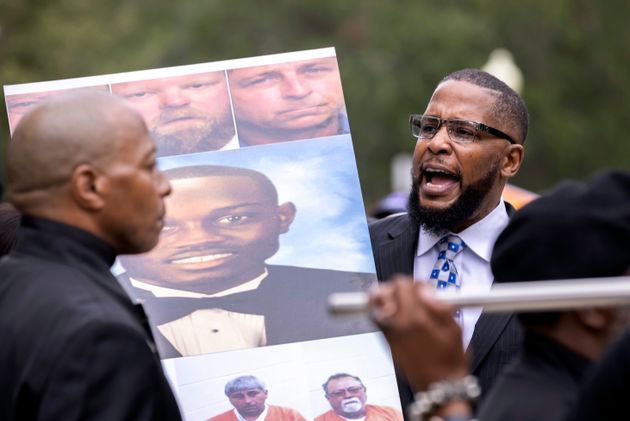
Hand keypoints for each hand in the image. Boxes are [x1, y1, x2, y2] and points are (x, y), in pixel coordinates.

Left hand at [368, 276, 468, 391]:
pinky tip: (394, 313)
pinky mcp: (386, 341)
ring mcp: (388, 333)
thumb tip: (425, 290)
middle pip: (384, 291)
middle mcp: (397, 323)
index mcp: (415, 318)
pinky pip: (376, 318)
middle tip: (411, 294)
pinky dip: (381, 310)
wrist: (439, 387)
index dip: (414, 283)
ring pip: (374, 304)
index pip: (401, 284)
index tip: (424, 290)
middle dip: (398, 288)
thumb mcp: (455, 329)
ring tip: (398, 301)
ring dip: (385, 297)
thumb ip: (440, 305)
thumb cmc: (450, 359)